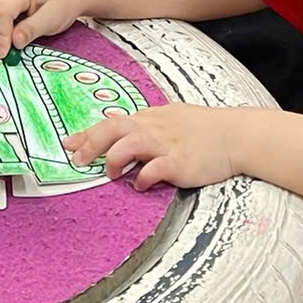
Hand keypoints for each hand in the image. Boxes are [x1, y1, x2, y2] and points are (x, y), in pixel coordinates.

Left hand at [66, 103, 247, 190]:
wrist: (235, 134)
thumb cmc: (203, 128)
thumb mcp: (170, 117)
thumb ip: (144, 124)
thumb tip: (117, 126)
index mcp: (150, 118)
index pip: (111, 122)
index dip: (87, 133)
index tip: (67, 143)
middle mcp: (154, 128)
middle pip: (114, 128)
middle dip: (91, 144)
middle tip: (78, 159)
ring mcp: (167, 144)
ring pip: (130, 144)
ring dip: (115, 159)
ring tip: (112, 173)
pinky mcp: (181, 162)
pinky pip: (156, 168)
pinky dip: (143, 177)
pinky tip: (140, 185)